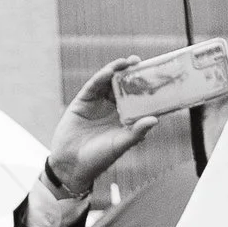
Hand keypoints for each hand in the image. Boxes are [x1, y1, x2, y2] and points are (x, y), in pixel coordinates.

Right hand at [36, 63, 146, 212]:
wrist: (70, 164)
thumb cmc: (98, 159)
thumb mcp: (120, 145)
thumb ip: (136, 132)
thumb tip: (155, 120)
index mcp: (124, 118)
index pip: (138, 99)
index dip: (146, 88)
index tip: (156, 77)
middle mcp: (112, 108)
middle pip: (124, 86)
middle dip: (133, 74)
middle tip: (143, 63)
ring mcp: (98, 103)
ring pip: (110, 82)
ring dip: (119, 70)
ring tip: (129, 62)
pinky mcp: (83, 100)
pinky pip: (94, 85)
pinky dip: (102, 76)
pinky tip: (111, 70)